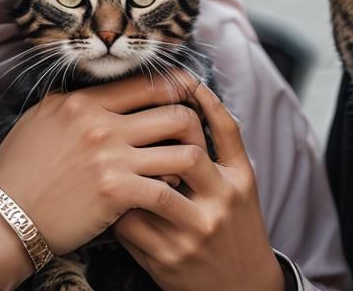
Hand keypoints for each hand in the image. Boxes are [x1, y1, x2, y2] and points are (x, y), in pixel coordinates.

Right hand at [0, 71, 209, 287]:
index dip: (176, 88)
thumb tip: (100, 92)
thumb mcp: (41, 119)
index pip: (146, 85)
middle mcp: (100, 124)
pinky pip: (166, 187)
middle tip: (196, 136)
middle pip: (174, 111)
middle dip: (193, 124)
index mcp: (83, 102)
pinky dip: (175, 192)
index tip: (189, 95)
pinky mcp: (116, 193)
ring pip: (180, 149)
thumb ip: (74, 104)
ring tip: (189, 170)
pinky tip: (171, 196)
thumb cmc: (18, 171)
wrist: (3, 219)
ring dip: (190, 160)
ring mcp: (110, 157)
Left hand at [114, 81, 286, 290]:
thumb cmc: (236, 226)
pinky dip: (115, 207)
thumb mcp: (242, 185)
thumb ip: (224, 145)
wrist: (241, 288)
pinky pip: (128, 224)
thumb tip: (194, 94)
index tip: (180, 83)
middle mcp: (219, 204)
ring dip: (127, 175)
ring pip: (148, 190)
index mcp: (239, 181)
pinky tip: (111, 199)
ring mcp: (191, 233)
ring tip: (113, 163)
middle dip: (155, 140)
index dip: (201, 99)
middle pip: (186, 155)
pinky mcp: (166, 259)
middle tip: (133, 131)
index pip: (224, 129)